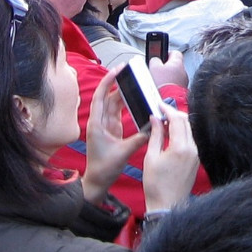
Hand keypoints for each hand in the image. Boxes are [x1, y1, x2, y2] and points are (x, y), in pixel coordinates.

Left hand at [81, 67, 149, 204]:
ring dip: (123, 93)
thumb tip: (154, 125)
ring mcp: (106, 125)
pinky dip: (126, 104)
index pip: (100, 97)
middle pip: (108, 97)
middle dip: (117, 83)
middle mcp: (100, 122)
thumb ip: (140, 137)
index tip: (117, 70)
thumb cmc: (104, 168)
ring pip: (114, 103)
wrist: (97, 181)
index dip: (107, 82)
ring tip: (134, 82)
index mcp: (97, 124)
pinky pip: (119, 112)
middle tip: (129, 71)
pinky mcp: (112, 129)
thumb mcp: (124, 152)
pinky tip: (135, 98)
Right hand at [142, 103, 198, 211]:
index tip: (159, 105)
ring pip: (189, 131)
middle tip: (160, 112)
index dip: (168, 110)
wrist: (167, 204)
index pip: (178, 120)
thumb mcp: (151, 157)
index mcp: (181, 147)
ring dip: (178, 124)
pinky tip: (171, 136)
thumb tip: (156, 119)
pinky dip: (181, 134)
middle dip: (174, 114)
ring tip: (164, 122)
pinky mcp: (196, 160)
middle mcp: (192, 149)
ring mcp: (196, 155)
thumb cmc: (156, 183)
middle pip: (186, 123)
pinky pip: (190, 141)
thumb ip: (156, 135)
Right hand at [149, 50, 187, 87]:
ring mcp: (184, 81)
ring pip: (174, 75)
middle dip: (165, 67)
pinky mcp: (181, 89)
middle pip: (174, 65)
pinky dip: (169, 84)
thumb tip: (156, 59)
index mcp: (178, 62)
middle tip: (157, 71)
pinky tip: (162, 87)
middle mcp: (183, 71)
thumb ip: (155, 60)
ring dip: (167, 77)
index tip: (161, 57)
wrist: (168, 100)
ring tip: (159, 81)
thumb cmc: (162, 84)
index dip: (167, 54)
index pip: (175, 53)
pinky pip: (174, 84)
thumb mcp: (153, 67)